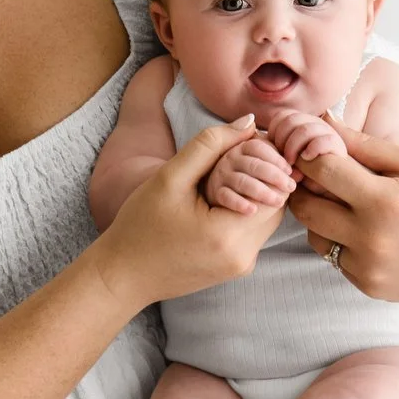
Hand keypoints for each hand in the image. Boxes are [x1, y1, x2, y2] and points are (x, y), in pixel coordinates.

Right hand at [96, 116, 285, 306]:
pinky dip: (242, 213)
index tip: (242, 150)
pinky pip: (252, 234)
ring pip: (266, 220)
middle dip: (261, 179)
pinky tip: (216, 203)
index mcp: (228, 236)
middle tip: (234, 162)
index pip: (275, 189)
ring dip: (253, 195)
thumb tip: (250, 123)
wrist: (123, 275)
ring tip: (221, 181)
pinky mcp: (234, 269)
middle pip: (275, 206)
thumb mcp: (170, 178)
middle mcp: (243, 258)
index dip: (265, 163)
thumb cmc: (140, 226)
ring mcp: (241, 267)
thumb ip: (210, 145)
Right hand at [203, 137, 296, 214]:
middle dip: (275, 176)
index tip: (290, 171)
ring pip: (242, 181)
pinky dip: (240, 203)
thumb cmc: (249, 177)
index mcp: (242, 147)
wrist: (224, 194)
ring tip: (278, 202)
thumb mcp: (262, 166)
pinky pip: (227, 197)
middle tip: (291, 187)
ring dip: (262, 191)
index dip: (276, 158)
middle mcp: (230, 158)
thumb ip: (279, 166)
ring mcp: (221, 176)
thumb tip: (300, 173)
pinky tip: (252, 210)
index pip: (258, 147)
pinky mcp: (215, 193)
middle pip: (253, 164)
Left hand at [265, 108, 345, 196]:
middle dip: (281, 140)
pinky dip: (311, 150)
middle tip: (281, 159)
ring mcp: (328, 132)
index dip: (274, 132)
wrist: (326, 187)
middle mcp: (315, 122)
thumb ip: (274, 147)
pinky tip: (306, 160)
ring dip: (293, 147)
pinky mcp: (338, 145)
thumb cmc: (301, 172)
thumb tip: (257, 137)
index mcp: (302, 121)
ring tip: (292, 163)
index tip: (273, 151)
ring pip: (304, 129)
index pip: (283, 116)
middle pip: (291, 119)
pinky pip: (322, 140)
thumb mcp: (284, 157)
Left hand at [288, 114, 398, 301]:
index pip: (322, 171)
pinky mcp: (367, 285)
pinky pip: (334, 259)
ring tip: (345, 206)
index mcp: (384, 200)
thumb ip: (366, 146)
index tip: (308, 151)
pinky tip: (365, 232)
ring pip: (314, 236)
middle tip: (316, 178)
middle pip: (306, 207)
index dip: (308, 156)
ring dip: (320, 218)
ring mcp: (368, 266)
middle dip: (304, 188)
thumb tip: (324, 123)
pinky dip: (340, 243)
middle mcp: (371, 238)